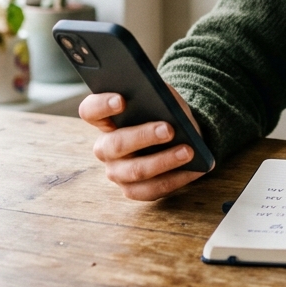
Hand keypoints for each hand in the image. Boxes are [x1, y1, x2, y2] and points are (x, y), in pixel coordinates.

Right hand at [80, 85, 206, 200]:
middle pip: (115, 144)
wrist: (180, 135)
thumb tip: (164, 101)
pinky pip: (152, 189)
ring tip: (188, 151)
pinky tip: (195, 169)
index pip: (90, 111)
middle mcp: (105, 148)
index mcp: (104, 119)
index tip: (122, 100)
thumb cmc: (165, 112)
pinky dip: (176, 178)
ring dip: (164, 161)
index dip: (102, 105)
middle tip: (168, 129)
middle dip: (143, 136)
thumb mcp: (162, 98)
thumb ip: (158, 96)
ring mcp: (117, 172)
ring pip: (136, 171)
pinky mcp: (133, 190)